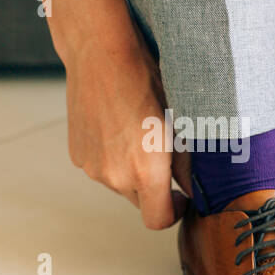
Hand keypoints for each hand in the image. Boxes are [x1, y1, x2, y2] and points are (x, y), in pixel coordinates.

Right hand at [62, 26, 187, 229]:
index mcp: (144, 172)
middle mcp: (113, 177)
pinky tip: (118, 127)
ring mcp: (91, 166)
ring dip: (131, 169)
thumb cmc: (145, 81)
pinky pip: (100, 166)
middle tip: (164, 154)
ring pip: (119, 183)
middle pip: (140, 201)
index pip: (159, 220)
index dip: (175, 212)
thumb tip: (197, 189)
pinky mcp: (77, 154)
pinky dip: (111, 157)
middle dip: (155, 186)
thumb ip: (188, 164)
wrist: (100, 54)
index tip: (182, 197)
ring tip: (138, 133)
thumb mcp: (178, 122)